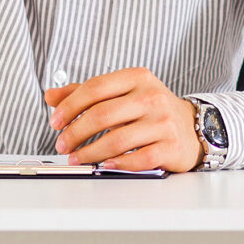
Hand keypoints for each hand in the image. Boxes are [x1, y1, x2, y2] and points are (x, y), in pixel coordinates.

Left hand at [43, 68, 205, 171]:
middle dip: (75, 133)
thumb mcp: (122, 93)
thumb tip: (51, 96)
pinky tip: (104, 166)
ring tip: (76, 158)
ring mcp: (163, 122)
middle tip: (62, 144)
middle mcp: (152, 97)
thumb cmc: (151, 110)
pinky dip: (117, 164)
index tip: (56, 121)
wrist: (191, 127)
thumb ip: (86, 93)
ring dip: (90, 153)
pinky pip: (138, 159)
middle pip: (102, 115)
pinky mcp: (171, 147)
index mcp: (137, 78)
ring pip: (117, 140)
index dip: (70, 106)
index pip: (95, 88)